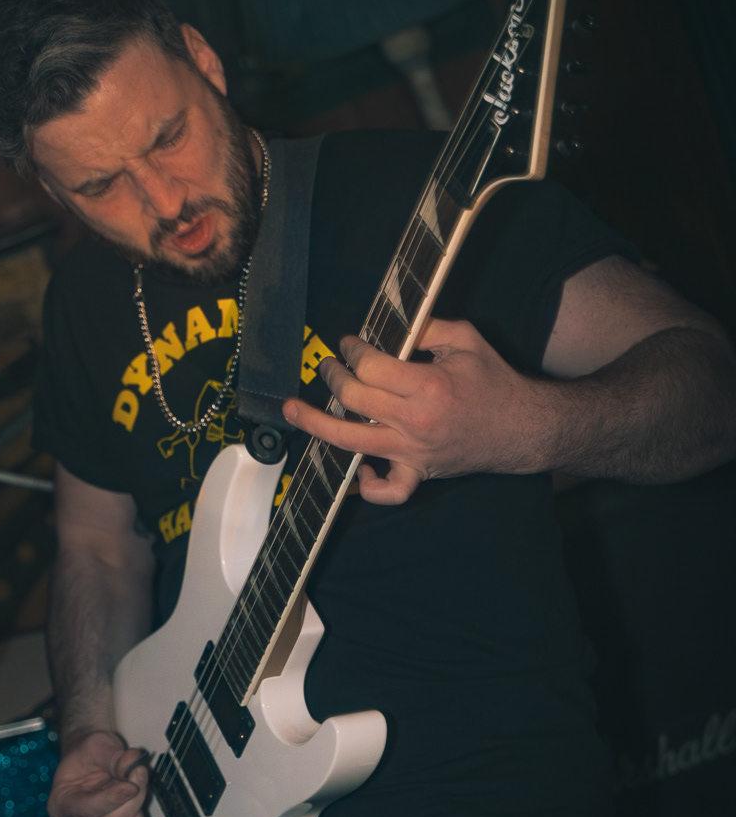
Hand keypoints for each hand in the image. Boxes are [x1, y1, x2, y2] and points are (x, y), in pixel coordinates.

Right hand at [47, 729, 149, 816]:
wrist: (93, 763)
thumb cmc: (90, 756)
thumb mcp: (98, 745)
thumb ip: (115, 756)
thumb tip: (133, 765)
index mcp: (61, 804)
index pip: (86, 811)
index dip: (113, 798)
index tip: (131, 784)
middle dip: (132, 801)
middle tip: (140, 775)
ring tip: (137, 798)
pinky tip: (138, 816)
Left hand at [282, 317, 548, 504]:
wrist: (523, 428)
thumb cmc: (494, 383)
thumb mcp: (466, 340)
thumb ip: (427, 328)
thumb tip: (392, 325)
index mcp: (428, 386)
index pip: (370, 367)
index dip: (352, 350)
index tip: (349, 343)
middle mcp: (416, 422)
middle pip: (354, 399)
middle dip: (333, 375)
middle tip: (328, 365)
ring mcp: (413, 451)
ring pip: (352, 442)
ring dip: (316, 424)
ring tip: (294, 410)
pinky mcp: (419, 473)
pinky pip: (389, 491)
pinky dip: (368, 485)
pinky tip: (359, 468)